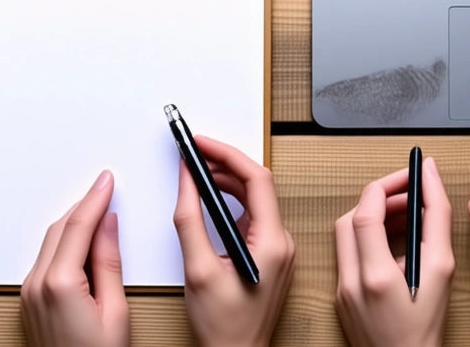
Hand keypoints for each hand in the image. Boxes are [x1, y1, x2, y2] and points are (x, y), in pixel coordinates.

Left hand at [21, 170, 128, 346]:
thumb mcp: (115, 311)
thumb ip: (108, 262)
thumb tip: (108, 224)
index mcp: (59, 283)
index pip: (79, 225)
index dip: (95, 198)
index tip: (106, 180)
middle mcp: (36, 284)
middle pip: (61, 229)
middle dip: (84, 206)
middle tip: (105, 187)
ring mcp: (28, 293)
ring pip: (50, 242)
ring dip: (73, 222)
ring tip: (99, 210)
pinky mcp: (28, 300)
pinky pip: (45, 258)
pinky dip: (64, 242)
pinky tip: (81, 240)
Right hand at [173, 136, 295, 346]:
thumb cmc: (224, 327)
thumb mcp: (198, 268)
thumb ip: (190, 218)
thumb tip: (187, 180)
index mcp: (272, 243)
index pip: (256, 179)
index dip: (226, 154)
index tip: (200, 143)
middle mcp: (282, 242)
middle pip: (256, 184)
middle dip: (222, 164)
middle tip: (192, 152)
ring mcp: (278, 248)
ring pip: (254, 198)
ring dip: (225, 182)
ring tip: (195, 170)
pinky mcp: (269, 254)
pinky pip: (251, 216)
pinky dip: (229, 202)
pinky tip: (207, 198)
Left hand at [334, 157, 453, 346]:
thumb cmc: (426, 330)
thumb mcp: (442, 272)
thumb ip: (437, 220)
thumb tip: (430, 179)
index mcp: (374, 276)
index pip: (367, 212)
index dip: (388, 185)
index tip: (412, 174)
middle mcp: (350, 281)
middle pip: (351, 218)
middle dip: (380, 197)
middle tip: (410, 192)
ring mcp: (341, 289)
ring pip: (346, 233)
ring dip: (372, 215)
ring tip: (405, 213)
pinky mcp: (340, 295)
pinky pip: (348, 252)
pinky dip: (367, 237)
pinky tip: (393, 239)